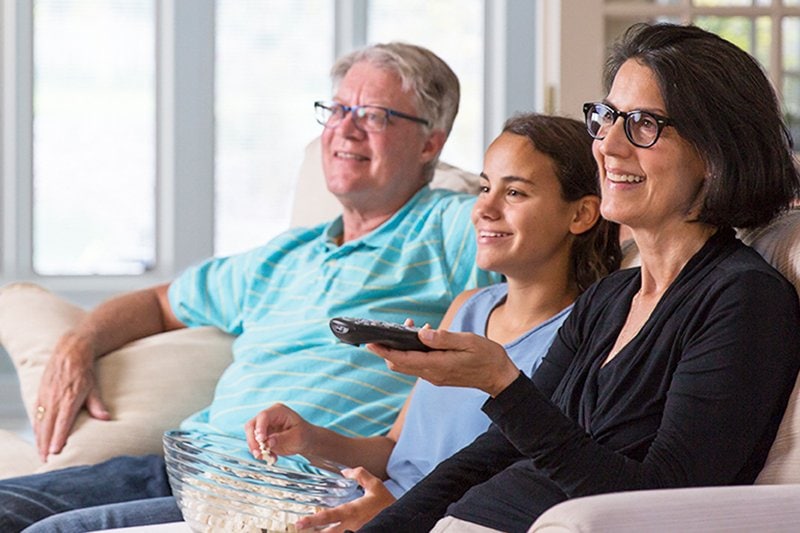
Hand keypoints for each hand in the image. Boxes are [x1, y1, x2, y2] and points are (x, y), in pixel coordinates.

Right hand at [35, 331, 109, 461]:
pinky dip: (36, 427)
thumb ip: (97, 404)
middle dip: (45, 445)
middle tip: (46, 461)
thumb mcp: (93, 387)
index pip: (62, 423)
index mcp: (69, 398)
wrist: (70, 352)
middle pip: (47, 427)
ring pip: (39, 422)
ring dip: (39, 439)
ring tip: (42, 454)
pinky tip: (38, 437)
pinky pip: (36, 414)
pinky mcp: (40, 394)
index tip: (55, 452)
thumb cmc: (84, 371)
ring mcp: (45, 397)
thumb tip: (106, 418)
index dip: (57, 438)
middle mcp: (54, 399)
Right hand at [244, 403, 316, 460]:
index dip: (260, 428)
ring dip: (256, 449)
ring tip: (267, 458)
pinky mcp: (262, 437)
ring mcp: (264, 427)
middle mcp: (268, 417)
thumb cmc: (304, 435)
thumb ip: (282, 439)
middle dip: (253, 441)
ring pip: (251, 436)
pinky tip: (272, 458)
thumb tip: (267, 442)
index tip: (261, 440)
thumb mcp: (297, 437)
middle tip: (259, 454)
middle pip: (252, 425)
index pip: (263, 416)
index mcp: (278, 411)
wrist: (306, 441)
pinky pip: (255, 445)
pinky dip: (261, 453)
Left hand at [295, 467, 395, 531]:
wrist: (402, 520)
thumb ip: (360, 475)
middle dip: (312, 532)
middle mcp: (350, 527)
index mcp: (352, 512)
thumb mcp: (375, 485)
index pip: (329, 517)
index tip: (300, 522)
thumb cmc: (386, 503)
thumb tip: (345, 470)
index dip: (313, 520)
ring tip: (310, 531)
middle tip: (299, 529)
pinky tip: (326, 531)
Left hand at [367, 327, 520, 396]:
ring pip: (407, 365)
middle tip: (388, 329)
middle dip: (389, 348)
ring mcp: (435, 376)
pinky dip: (413, 352)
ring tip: (408, 328)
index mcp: (438, 365)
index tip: (370, 342)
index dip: (384, 351)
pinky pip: (418, 365)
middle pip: (399, 364)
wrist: (500, 378)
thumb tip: (421, 333)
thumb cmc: (487, 357)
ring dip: (402, 349)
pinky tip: (423, 337)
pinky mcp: (438, 375)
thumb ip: (444, 338)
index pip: (403, 359)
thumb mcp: (468, 342)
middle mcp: (432, 374)